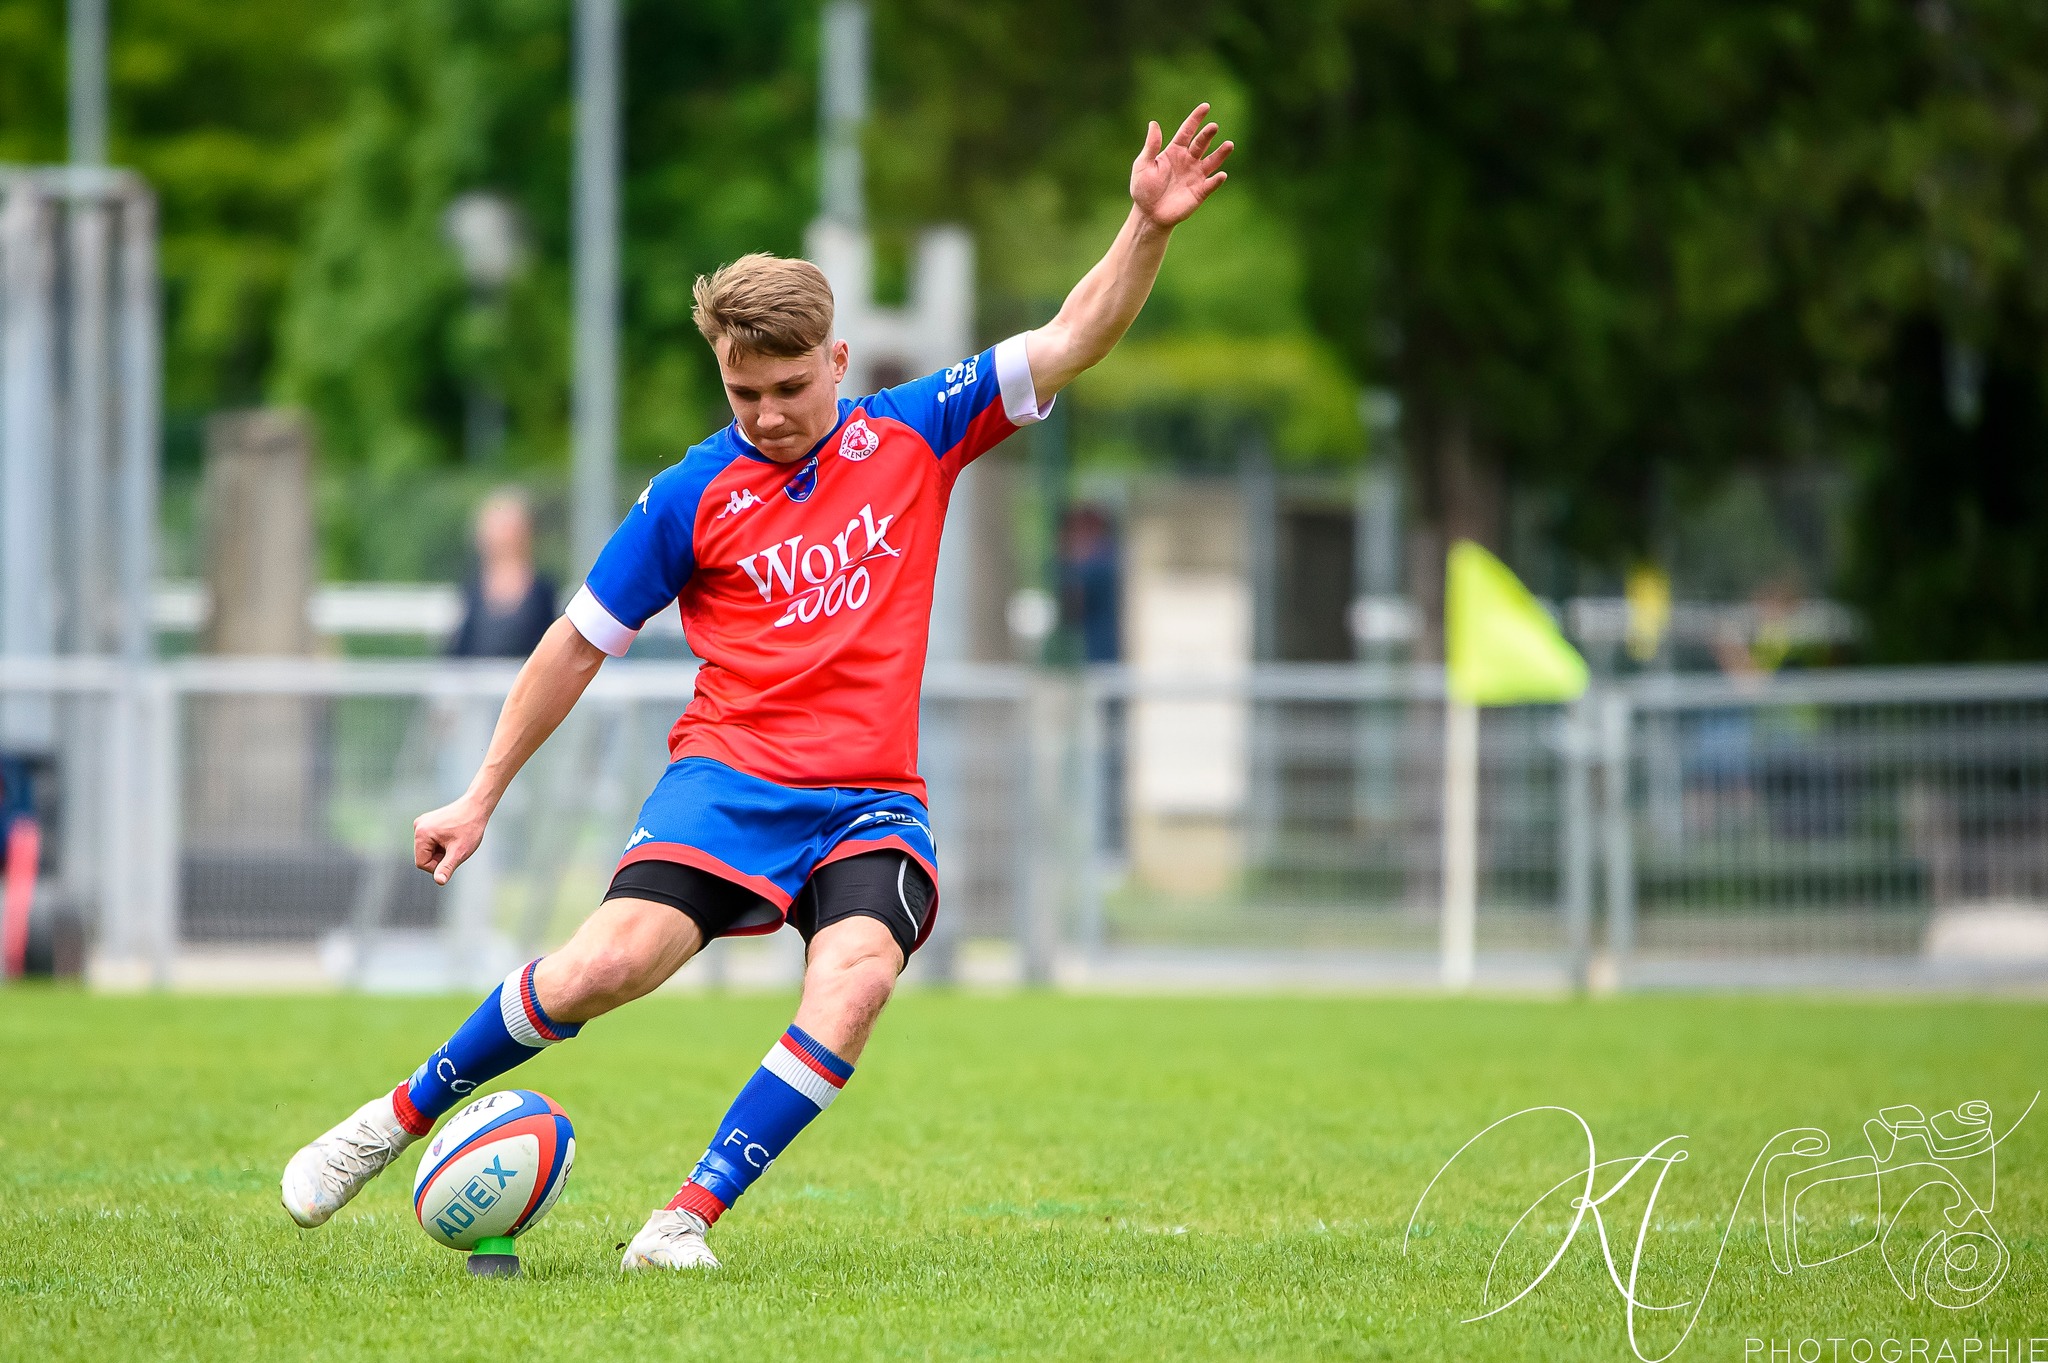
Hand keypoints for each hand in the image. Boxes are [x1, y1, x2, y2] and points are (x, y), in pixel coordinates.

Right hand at [415, 793, 489, 884]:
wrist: (477, 806)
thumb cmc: (470, 828)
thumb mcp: (459, 851)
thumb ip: (447, 867)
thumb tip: (439, 881)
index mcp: (421, 834)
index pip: (422, 863)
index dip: (438, 866)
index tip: (452, 857)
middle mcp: (418, 826)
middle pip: (424, 856)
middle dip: (440, 857)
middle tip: (456, 848)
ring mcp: (422, 823)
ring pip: (428, 849)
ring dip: (441, 850)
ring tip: (455, 841)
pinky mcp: (428, 822)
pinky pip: (431, 841)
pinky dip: (442, 843)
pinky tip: (453, 836)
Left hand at [1130, 103, 1232, 228]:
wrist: (1149, 214)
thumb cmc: (1143, 189)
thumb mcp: (1142, 165)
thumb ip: (1151, 146)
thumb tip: (1154, 123)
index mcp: (1174, 151)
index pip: (1187, 131)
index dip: (1196, 119)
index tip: (1205, 107)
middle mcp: (1188, 161)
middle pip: (1201, 144)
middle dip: (1207, 135)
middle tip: (1213, 127)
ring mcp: (1195, 176)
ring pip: (1212, 161)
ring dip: (1220, 154)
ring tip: (1229, 145)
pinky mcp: (1200, 192)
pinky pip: (1210, 184)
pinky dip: (1216, 180)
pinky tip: (1221, 175)